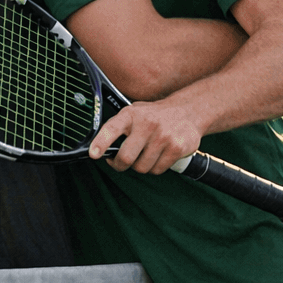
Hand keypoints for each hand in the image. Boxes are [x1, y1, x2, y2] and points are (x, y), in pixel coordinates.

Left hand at [89, 100, 206, 174]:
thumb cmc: (154, 116)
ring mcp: (163, 136)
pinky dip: (156, 167)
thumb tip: (99, 151)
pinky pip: (157, 170)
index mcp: (131, 114)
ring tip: (147, 154)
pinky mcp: (176, 148)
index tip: (94, 154)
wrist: (188, 112)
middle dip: (120, 165)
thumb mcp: (135, 113)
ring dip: (141, 166)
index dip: (101, 142)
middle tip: (122, 163)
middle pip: (126, 158)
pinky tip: (160, 155)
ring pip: (142, 168)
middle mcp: (147, 124)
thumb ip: (117, 128)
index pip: (112, 129)